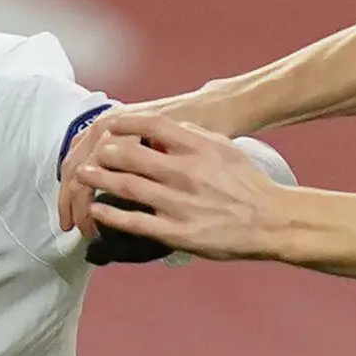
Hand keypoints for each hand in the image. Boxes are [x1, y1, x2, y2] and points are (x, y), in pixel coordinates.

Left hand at [70, 113, 295, 261]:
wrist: (271, 220)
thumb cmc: (248, 184)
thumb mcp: (225, 148)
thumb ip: (193, 136)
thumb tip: (167, 128)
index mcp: (197, 147)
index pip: (151, 125)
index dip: (123, 124)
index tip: (108, 126)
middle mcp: (185, 172)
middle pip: (131, 154)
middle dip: (104, 152)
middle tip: (90, 153)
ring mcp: (180, 203)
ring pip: (127, 186)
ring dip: (100, 180)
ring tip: (84, 176)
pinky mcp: (178, 232)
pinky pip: (136, 222)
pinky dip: (112, 215)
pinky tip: (97, 210)